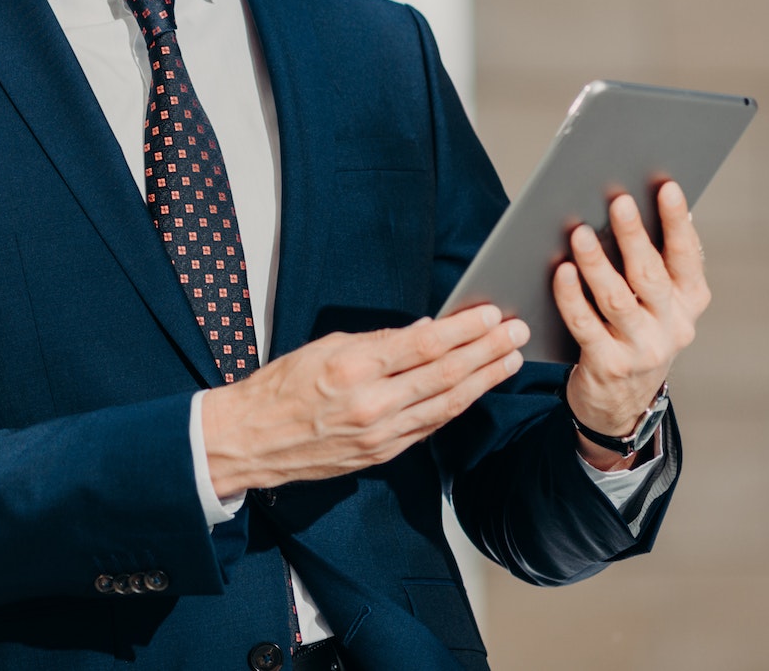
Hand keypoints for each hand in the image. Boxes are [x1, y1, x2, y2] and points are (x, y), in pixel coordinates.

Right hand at [200, 305, 528, 495]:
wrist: (251, 439)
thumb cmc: (279, 388)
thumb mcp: (322, 348)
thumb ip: (376, 343)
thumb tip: (422, 333)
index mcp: (353, 367)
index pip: (424, 344)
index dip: (464, 329)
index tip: (490, 315)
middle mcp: (372, 403)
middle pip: (445, 374)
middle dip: (487, 351)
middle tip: (516, 333)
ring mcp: (380, 434)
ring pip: (446, 404)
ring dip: (484, 380)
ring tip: (510, 360)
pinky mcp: (382, 454)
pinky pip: (429, 427)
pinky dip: (456, 406)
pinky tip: (475, 390)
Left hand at [554, 181, 709, 469]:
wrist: (621, 403)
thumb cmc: (633, 332)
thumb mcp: (656, 304)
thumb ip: (651, 263)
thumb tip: (634, 206)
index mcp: (689, 302)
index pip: (686, 256)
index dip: (677, 222)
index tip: (667, 186)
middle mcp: (673, 326)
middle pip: (651, 275)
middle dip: (634, 236)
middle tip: (617, 200)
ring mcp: (643, 349)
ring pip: (617, 299)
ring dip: (596, 263)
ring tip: (579, 232)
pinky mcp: (609, 365)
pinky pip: (585, 325)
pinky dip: (571, 296)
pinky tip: (560, 271)